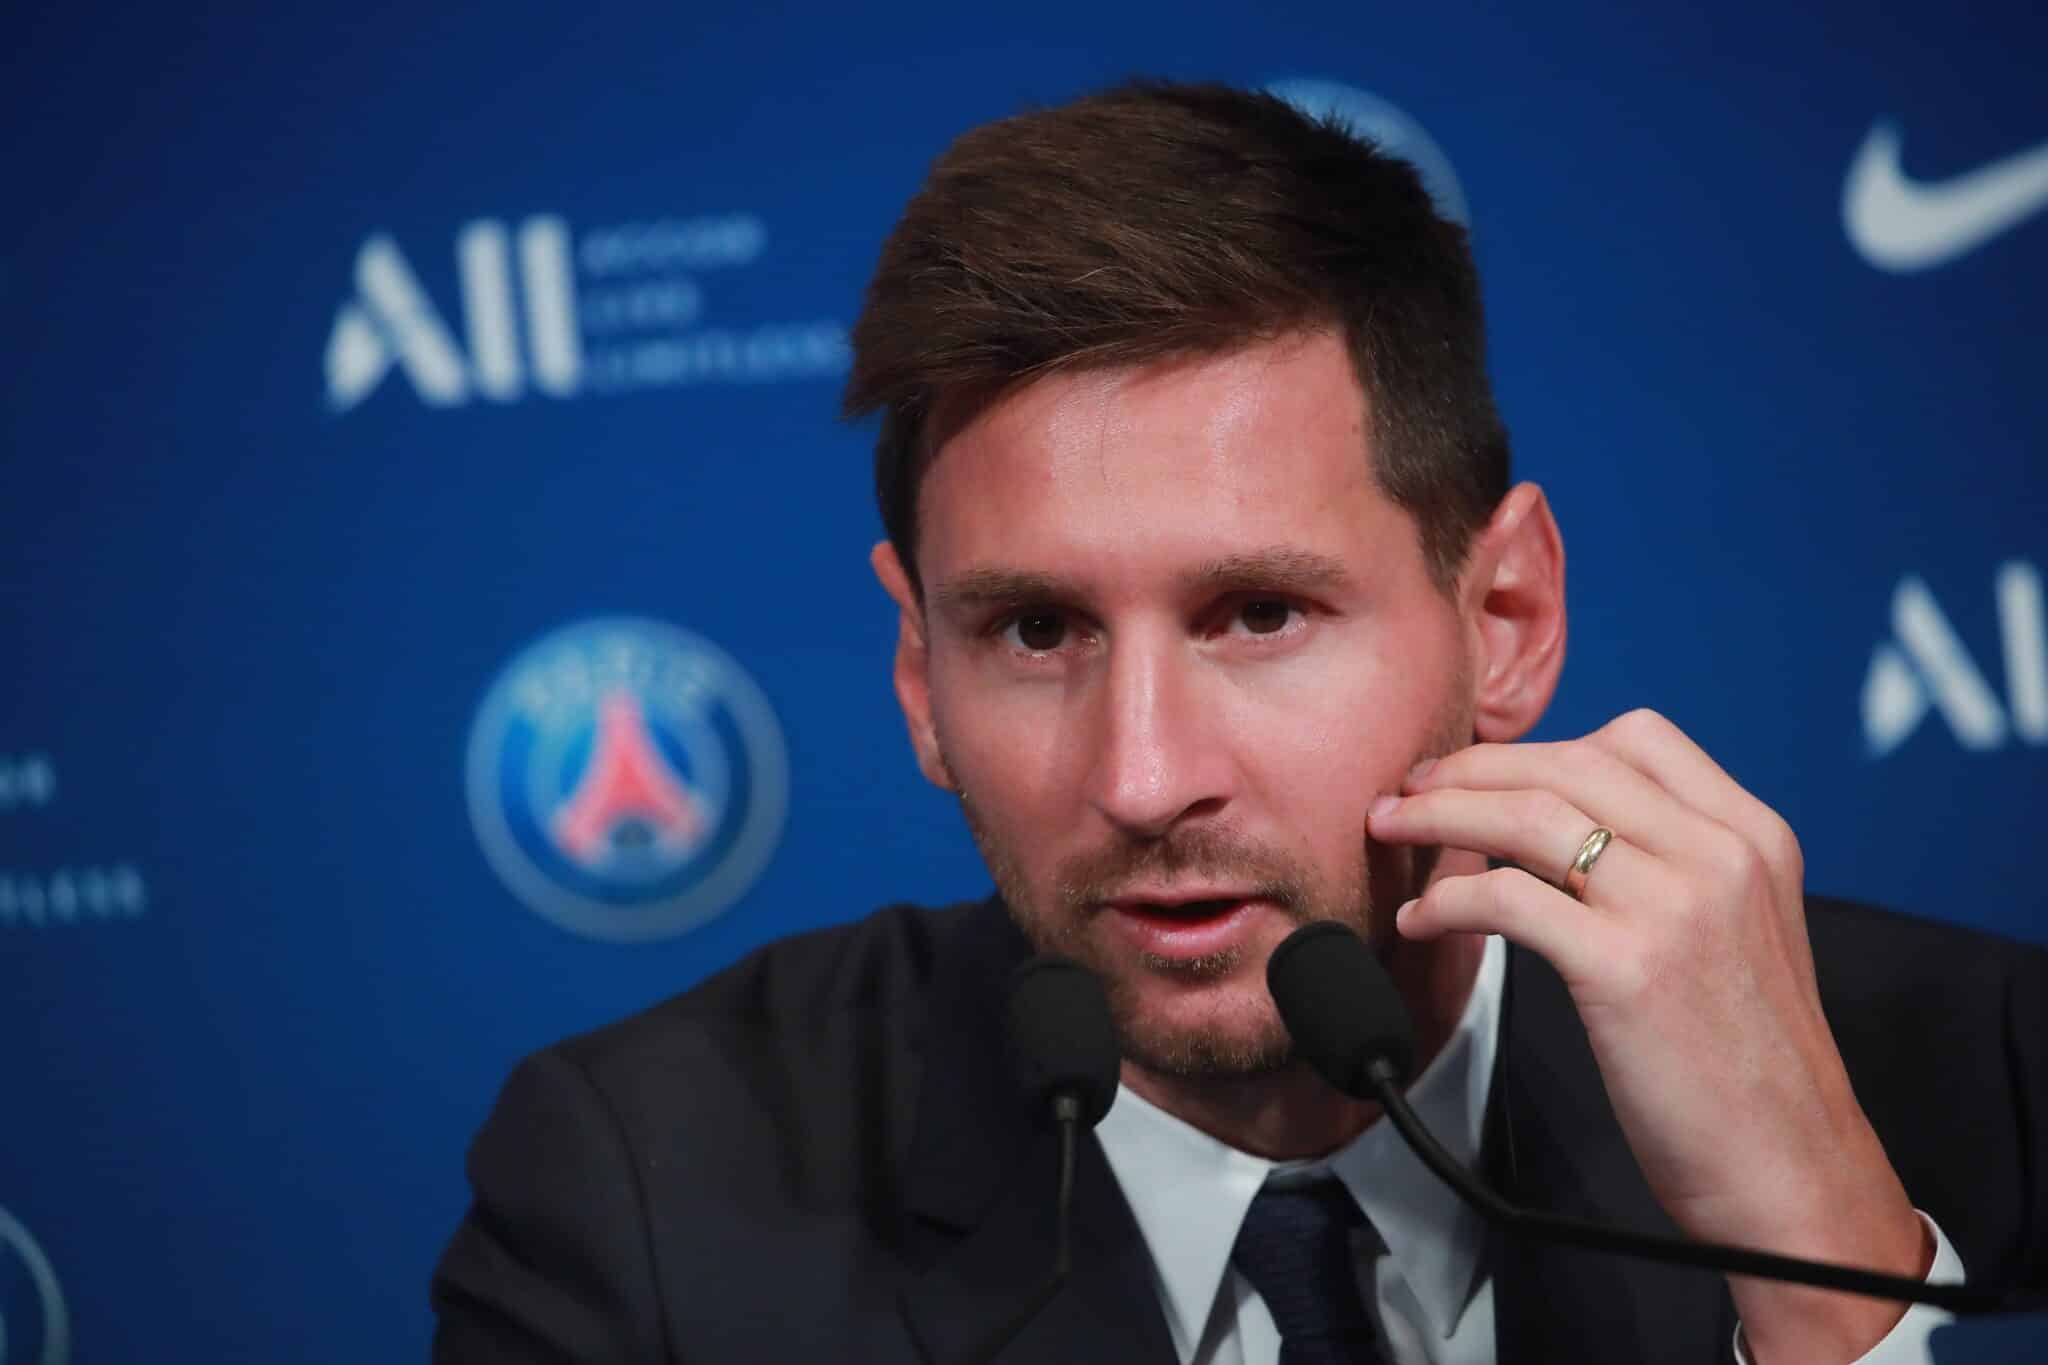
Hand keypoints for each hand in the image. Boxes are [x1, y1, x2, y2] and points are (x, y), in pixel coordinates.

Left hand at [1365, 708, 1929, 1363]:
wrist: (1792, 1169)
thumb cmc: (1748, 1066)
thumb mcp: (1738, 930)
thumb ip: (1670, 867)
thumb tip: (1554, 827)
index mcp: (1752, 835)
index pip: (1635, 739)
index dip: (1540, 746)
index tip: (1480, 771)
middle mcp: (1721, 854)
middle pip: (1568, 765)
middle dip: (1471, 769)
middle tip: (1408, 792)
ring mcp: (1676, 906)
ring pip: (1530, 815)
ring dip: (1440, 814)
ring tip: (1392, 830)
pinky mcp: (1628, 967)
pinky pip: (1508, 898)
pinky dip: (1448, 899)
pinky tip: (1424, 920)